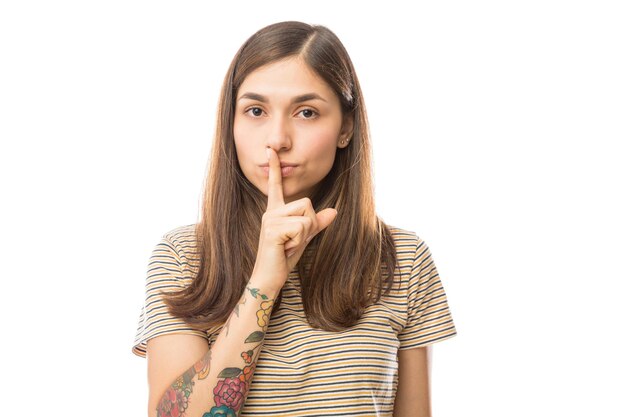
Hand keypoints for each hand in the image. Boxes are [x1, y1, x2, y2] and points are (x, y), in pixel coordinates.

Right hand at [250, 147, 337, 291]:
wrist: (269, 278)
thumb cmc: (283, 258)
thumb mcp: (304, 238)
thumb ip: (317, 224)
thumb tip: (334, 211)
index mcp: (275, 211)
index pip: (276, 186)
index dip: (275, 167)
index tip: (270, 150)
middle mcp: (271, 212)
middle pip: (307, 202)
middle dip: (310, 224)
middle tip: (295, 241)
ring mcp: (270, 220)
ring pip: (306, 216)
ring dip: (305, 234)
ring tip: (289, 245)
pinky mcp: (272, 230)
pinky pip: (302, 227)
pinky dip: (299, 241)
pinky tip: (285, 249)